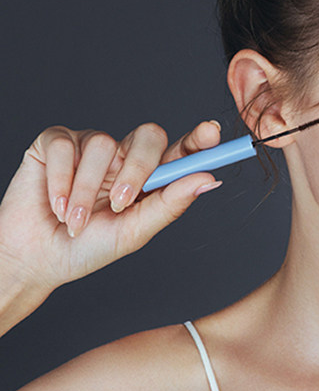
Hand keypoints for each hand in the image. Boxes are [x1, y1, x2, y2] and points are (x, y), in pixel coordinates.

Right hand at [0, 120, 222, 298]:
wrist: (35, 258)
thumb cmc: (88, 247)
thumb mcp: (134, 232)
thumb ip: (170, 204)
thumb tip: (208, 179)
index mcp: (150, 177)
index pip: (181, 150)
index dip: (198, 139)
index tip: (211, 133)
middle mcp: (123, 156)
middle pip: (148, 135)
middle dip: (137, 167)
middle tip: (122, 203)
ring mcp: (90, 147)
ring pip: (102, 144)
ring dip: (87, 190)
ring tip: (75, 220)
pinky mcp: (56, 143)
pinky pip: (65, 146)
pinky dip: (60, 181)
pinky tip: (56, 205)